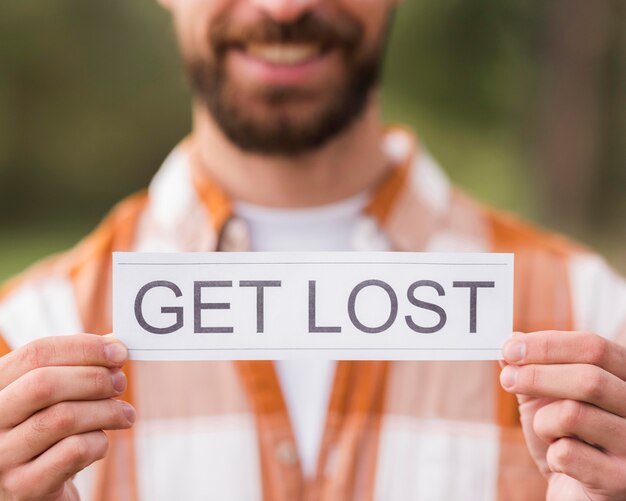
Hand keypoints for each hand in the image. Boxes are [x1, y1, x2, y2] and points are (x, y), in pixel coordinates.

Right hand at [0, 334, 134, 500]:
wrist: (34, 493)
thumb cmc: (48, 436)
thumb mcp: (54, 398)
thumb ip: (77, 368)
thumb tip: (114, 344)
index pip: (35, 353)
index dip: (84, 347)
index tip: (118, 350)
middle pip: (45, 384)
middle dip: (94, 378)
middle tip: (121, 382)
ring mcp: (1, 457)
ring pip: (63, 418)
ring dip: (106, 411)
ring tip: (125, 414)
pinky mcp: (24, 487)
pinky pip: (73, 452)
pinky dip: (99, 442)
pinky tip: (102, 443)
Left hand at [501, 331, 625, 500]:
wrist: (580, 494)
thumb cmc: (566, 439)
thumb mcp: (546, 398)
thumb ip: (531, 368)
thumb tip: (511, 339)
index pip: (594, 347)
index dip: (547, 344)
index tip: (509, 349)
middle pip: (588, 378)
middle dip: (536, 376)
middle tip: (506, 380)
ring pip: (574, 414)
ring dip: (543, 422)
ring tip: (546, 433)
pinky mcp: (621, 480)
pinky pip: (567, 454)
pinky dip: (551, 455)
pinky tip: (561, 462)